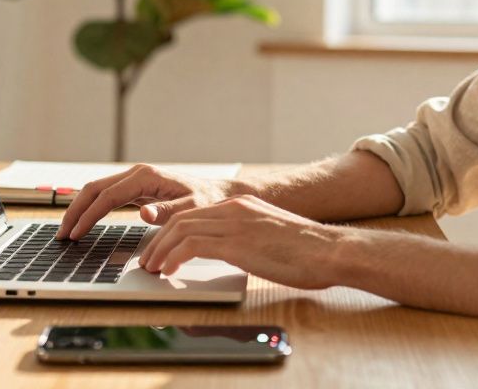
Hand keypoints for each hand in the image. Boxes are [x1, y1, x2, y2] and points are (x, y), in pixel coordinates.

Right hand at [56, 163, 242, 239]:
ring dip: (79, 209)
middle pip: (93, 189)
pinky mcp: (135, 188)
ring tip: (67, 232)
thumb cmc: (206, 202)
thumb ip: (168, 212)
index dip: (87, 216)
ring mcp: (134, 180)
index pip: (106, 197)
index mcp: (145, 177)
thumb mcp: (191, 209)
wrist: (217, 195)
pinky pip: (106, 197)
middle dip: (75, 211)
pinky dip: (91, 209)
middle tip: (62, 235)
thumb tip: (143, 212)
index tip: (75, 234)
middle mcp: (136, 174)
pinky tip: (84, 224)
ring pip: (96, 191)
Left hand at [137, 194, 349, 290]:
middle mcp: (234, 208)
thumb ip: (248, 238)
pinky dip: (174, 258)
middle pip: (180, 218)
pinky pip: (192, 246)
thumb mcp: (271, 236)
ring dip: (160, 250)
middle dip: (158, 241)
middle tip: (148, 260)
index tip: (160, 248)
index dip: (171, 231)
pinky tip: (169, 272)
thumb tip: (234, 253)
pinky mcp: (236, 242)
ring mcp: (234, 223)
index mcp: (242, 204)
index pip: (194, 213)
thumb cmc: (308, 252)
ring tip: (152, 269)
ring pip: (180, 229)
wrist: (329, 250)